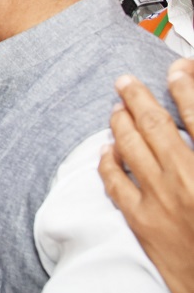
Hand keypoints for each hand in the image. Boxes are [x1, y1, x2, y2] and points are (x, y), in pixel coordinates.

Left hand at [99, 59, 193, 292]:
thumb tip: (193, 120)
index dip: (186, 87)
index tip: (176, 69)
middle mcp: (186, 177)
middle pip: (156, 125)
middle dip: (139, 97)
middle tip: (125, 81)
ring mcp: (161, 200)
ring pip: (131, 148)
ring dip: (120, 123)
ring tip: (115, 108)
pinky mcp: (143, 223)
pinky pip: (116, 183)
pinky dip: (109, 161)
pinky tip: (106, 150)